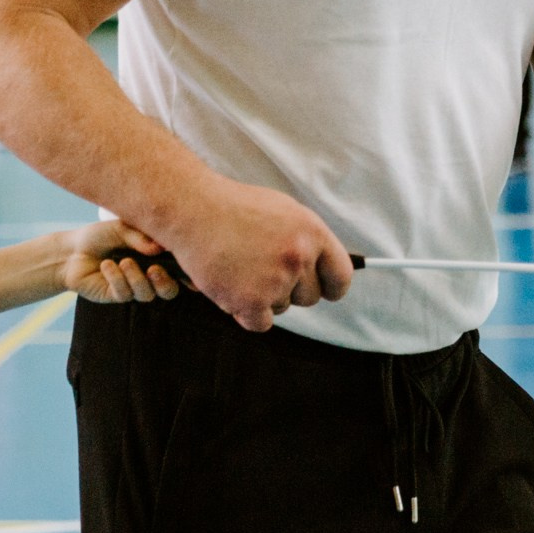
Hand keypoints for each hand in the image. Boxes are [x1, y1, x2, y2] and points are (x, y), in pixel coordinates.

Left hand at [63, 220, 182, 304]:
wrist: (72, 249)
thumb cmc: (101, 236)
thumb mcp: (122, 228)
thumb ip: (140, 237)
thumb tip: (158, 248)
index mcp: (157, 258)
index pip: (180, 270)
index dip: (190, 275)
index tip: (192, 271)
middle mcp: (148, 276)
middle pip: (169, 291)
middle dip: (165, 283)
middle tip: (154, 269)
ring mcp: (132, 288)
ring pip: (146, 294)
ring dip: (137, 278)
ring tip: (124, 261)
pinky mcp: (115, 296)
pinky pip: (124, 294)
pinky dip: (117, 279)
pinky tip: (107, 266)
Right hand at [165, 178, 351, 331]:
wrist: (192, 209)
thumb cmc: (232, 208)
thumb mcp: (282, 211)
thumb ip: (305, 239)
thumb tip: (322, 267)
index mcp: (312, 232)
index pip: (341, 275)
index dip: (331, 287)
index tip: (324, 291)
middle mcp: (299, 256)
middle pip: (309, 297)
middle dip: (289, 290)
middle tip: (261, 271)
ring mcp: (276, 280)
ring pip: (283, 308)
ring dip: (263, 297)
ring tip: (239, 269)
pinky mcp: (252, 301)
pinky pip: (260, 323)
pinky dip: (244, 312)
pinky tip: (230, 287)